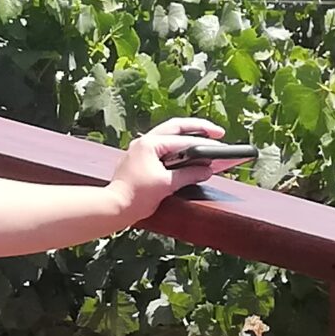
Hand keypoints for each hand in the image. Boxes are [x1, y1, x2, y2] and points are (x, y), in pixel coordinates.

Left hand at [109, 117, 245, 223]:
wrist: (113, 207)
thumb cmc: (135, 196)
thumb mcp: (166, 185)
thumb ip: (189, 175)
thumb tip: (206, 170)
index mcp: (150, 144)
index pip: (183, 140)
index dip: (205, 144)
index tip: (221, 147)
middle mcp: (144, 142)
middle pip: (176, 128)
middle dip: (198, 128)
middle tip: (218, 132)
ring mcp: (141, 150)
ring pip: (169, 136)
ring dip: (188, 137)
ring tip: (207, 138)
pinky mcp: (140, 160)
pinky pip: (163, 148)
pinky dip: (178, 149)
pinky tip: (189, 154)